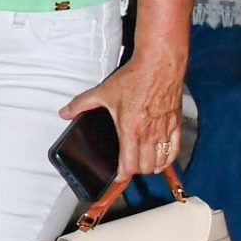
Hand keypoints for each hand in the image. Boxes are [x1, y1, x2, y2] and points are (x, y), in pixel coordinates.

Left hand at [62, 49, 184, 181]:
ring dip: (152, 166)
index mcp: (130, 129)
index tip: (118, 176)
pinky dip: (169, 158)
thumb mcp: (104, 92)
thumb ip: (81, 104)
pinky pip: (175, 148)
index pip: (128, 165)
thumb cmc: (135, 76)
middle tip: (129, 167)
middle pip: (145, 167)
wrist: (160, 63)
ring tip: (145, 164)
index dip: (123, 175)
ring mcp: (164, 129)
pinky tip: (163, 160)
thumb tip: (65, 112)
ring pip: (161, 161)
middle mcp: (149, 133)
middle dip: (136, 171)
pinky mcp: (175, 122)